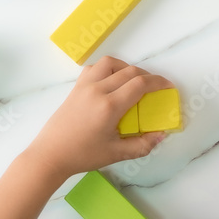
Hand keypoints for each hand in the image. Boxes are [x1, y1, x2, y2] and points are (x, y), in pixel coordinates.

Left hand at [27, 56, 172, 176]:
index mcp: (110, 106)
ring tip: (133, 81)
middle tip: (155, 88)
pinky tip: (110, 82)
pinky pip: (94, 68)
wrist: (50, 155)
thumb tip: (162, 135)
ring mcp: (84, 86)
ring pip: (111, 63)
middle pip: (129, 71)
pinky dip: (107, 69)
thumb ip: (142, 145)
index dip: (158, 82)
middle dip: (147, 76)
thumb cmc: (83, 155)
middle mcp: (98, 90)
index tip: (168, 87)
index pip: (140, 84)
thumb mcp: (116, 154)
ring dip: (126, 68)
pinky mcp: (76, 87)